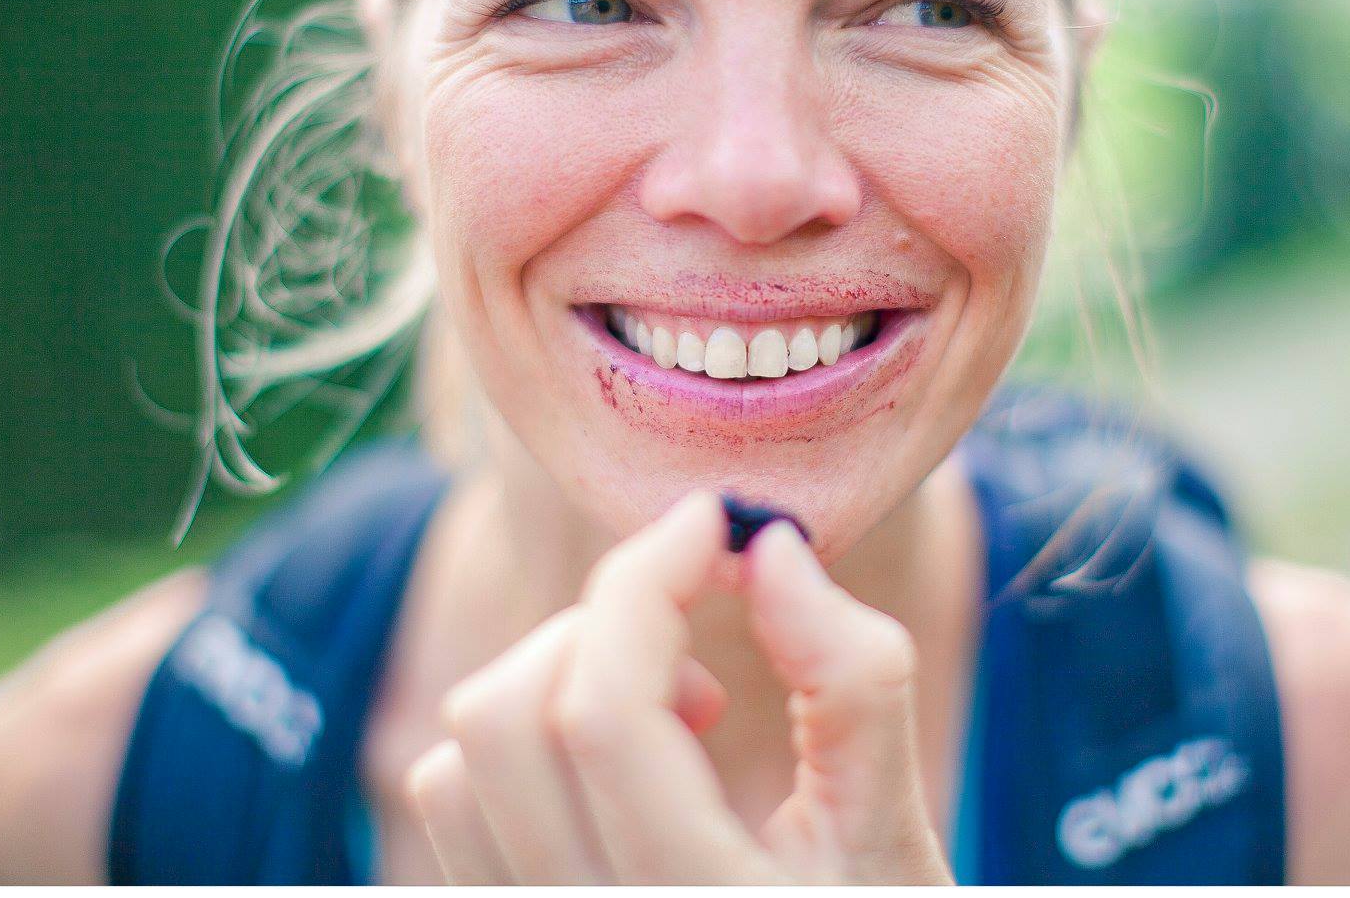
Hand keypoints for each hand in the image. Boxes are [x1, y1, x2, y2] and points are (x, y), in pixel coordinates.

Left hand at [404, 491, 947, 883]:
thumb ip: (852, 683)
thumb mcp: (894, 825)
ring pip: (457, 765)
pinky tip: (626, 764)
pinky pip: (455, 809)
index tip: (713, 523)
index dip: (645, 581)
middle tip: (706, 637)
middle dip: (602, 624)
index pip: (604, 712)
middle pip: (507, 722)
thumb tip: (766, 545)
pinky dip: (523, 743)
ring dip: (555, 682)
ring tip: (676, 712)